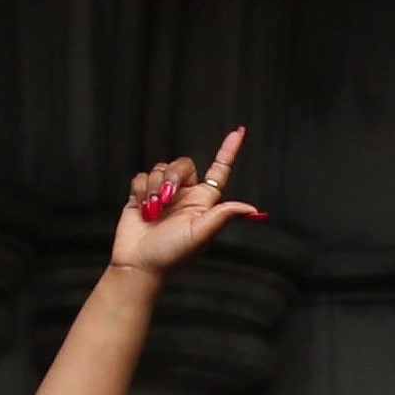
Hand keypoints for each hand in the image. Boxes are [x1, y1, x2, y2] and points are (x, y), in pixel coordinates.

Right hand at [110, 130, 263, 273]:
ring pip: (160, 168)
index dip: (229, 151)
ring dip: (155, 187)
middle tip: (166, 201)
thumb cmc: (173, 253)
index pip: (219, 170)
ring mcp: (164, 193)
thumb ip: (224, 216)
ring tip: (154, 211)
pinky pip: (141, 175)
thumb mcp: (202, 234)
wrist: (140, 263)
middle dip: (172, 177)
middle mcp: (186, 194)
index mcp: (205, 202)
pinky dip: (141, 190)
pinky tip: (142, 208)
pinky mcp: (142, 194)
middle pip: (183, 164)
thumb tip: (254, 210)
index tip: (240, 131)